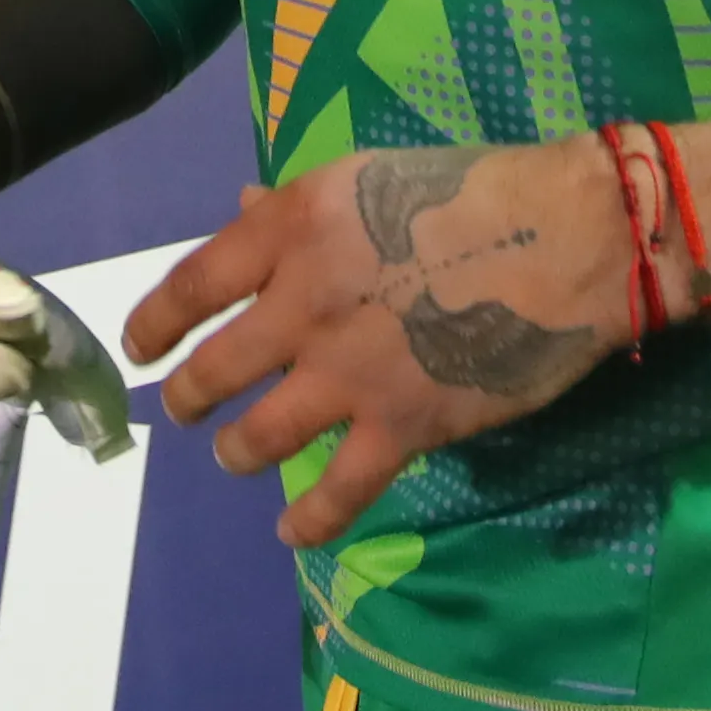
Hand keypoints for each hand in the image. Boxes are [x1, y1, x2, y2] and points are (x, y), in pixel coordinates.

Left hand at [128, 141, 626, 545]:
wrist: (568, 237)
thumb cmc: (477, 190)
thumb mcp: (371, 177)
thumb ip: (298, 209)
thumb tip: (242, 210)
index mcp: (292, 229)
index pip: (192, 284)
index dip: (155, 322)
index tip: (141, 345)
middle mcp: (302, 303)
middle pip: (214, 369)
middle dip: (188, 397)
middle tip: (184, 409)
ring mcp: (348, 373)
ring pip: (259, 436)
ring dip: (239, 451)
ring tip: (236, 457)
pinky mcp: (401, 426)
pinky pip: (337, 490)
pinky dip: (311, 519)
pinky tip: (295, 533)